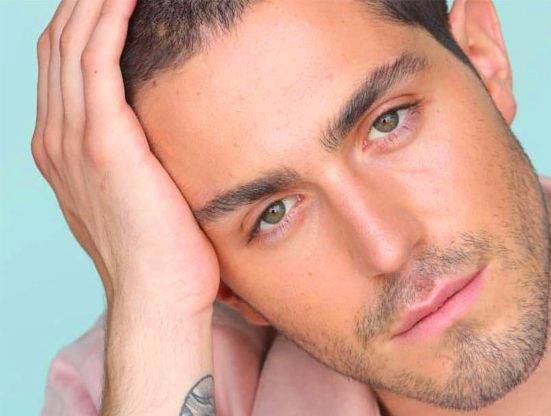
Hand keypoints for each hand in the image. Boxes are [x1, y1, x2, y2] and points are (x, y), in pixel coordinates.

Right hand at [31, 0, 218, 316]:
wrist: (158, 295)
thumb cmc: (163, 247)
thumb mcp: (139, 189)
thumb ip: (134, 151)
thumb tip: (162, 125)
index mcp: (62, 146)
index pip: (63, 63)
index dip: (82, 19)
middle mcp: (55, 136)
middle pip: (59, 43)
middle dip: (83, 0)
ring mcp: (72, 139)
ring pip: (73, 44)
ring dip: (95, 0)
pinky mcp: (102, 143)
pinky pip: (97, 63)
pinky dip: (109, 22)